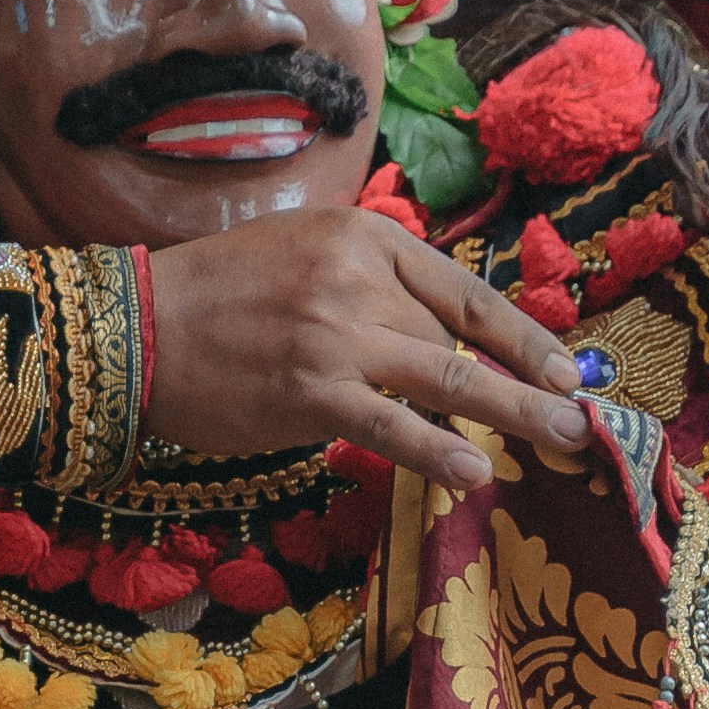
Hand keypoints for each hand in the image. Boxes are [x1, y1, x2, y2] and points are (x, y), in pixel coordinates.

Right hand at [143, 204, 586, 492]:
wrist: (134, 329)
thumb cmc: (215, 298)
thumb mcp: (302, 258)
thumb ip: (370, 290)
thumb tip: (440, 346)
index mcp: (360, 236)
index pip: (461, 288)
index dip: (520, 333)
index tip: (563, 368)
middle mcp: (354, 276)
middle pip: (451, 339)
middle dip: (514, 385)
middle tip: (575, 422)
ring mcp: (334, 334)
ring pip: (444, 376)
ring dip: (512, 414)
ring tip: (563, 443)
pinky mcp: (311, 391)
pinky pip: (392, 426)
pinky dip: (438, 450)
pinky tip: (475, 472)